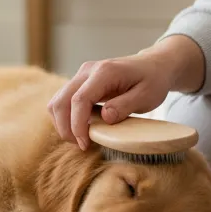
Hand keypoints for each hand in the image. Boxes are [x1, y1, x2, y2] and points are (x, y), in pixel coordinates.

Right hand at [48, 54, 173, 150]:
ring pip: (57, 101)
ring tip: (80, 139)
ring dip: (63, 123)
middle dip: (65, 127)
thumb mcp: (147, 96)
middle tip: (81, 146)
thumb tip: (105, 118)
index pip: (79, 99)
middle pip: (61, 100)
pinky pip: (63, 100)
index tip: (84, 144)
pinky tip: (81, 128)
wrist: (152, 65)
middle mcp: (87, 70)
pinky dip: (67, 117)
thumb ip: (125, 105)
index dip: (77, 125)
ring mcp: (81, 75)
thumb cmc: (152, 81)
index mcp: (104, 72)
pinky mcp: (80, 82)